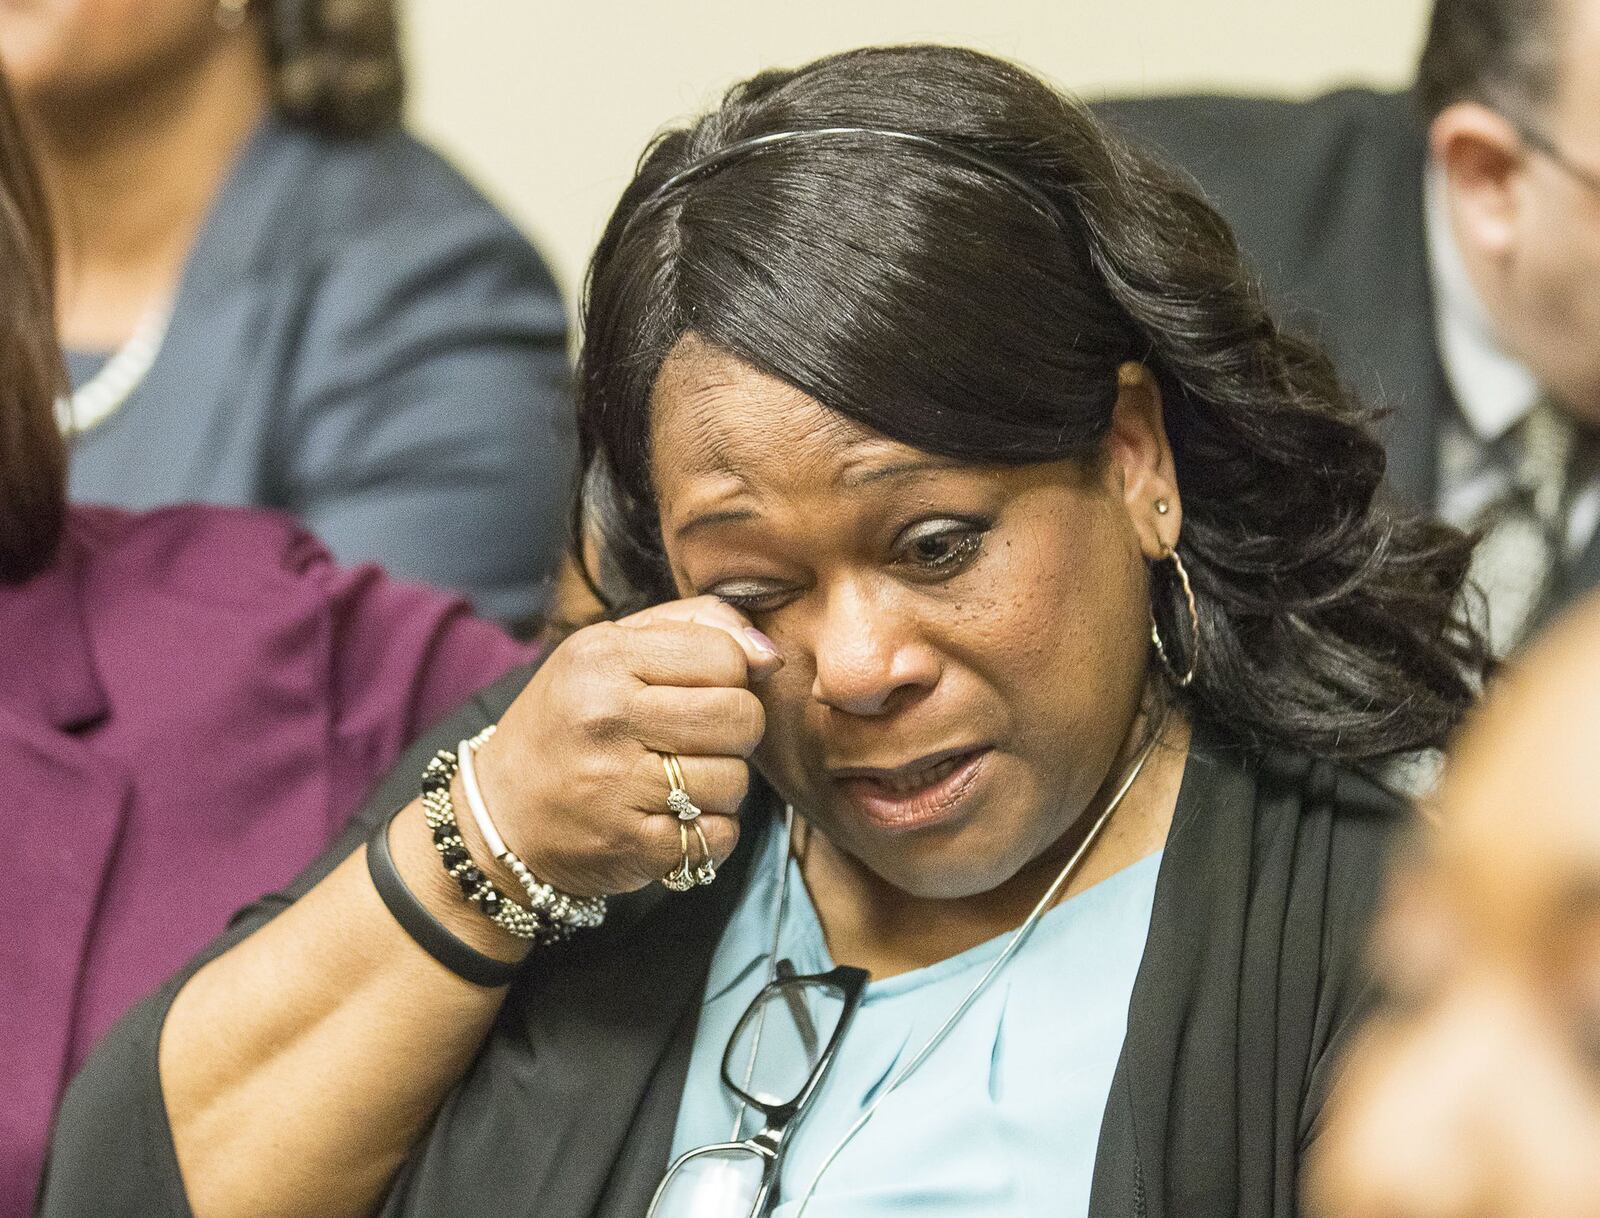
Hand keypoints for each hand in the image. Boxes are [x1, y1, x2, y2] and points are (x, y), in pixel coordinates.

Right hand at [471, 596, 781, 895]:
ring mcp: (617, 787)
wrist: (502, 813)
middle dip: (736, 731)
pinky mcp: (631, 845)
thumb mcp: (613, 648)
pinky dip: (707, 831)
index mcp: (604, 658)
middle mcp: (606, 718)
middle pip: (740, 718)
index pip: (725, 656)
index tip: (702, 690)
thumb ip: (697, 626)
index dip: (732, 675)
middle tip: (701, 738)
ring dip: (721, 784)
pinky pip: (717, 835)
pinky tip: (672, 817)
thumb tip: (770, 655)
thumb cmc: (573, 719)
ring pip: (734, 781)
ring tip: (680, 779)